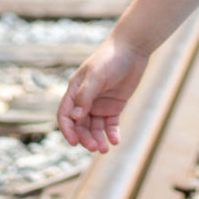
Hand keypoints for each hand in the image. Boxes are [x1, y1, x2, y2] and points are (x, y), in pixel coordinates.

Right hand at [57, 35, 149, 152]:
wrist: (133, 48)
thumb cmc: (111, 59)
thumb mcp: (96, 76)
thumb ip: (85, 96)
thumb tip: (74, 117)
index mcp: (75, 91)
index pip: (65, 115)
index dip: (67, 130)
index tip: (74, 142)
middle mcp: (86, 100)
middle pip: (80, 125)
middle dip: (85, 138)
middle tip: (94, 147)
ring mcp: (100, 103)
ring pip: (95, 128)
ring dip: (97, 139)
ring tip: (104, 149)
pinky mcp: (115, 106)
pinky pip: (110, 124)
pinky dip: (111, 134)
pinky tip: (115, 141)